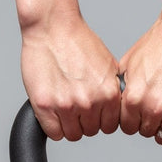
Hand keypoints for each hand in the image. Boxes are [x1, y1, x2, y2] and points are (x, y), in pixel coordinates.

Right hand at [21, 16, 120, 140]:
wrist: (53, 27)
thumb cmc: (77, 41)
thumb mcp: (108, 65)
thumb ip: (112, 89)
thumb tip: (116, 107)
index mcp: (108, 94)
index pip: (109, 126)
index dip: (100, 120)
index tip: (93, 114)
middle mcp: (90, 102)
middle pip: (91, 131)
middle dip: (84, 121)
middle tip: (76, 106)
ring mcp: (67, 105)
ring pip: (73, 134)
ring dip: (69, 124)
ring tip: (64, 107)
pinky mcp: (45, 106)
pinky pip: (54, 133)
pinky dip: (53, 126)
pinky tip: (53, 111)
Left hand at [118, 17, 161, 148]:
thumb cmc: (161, 41)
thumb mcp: (128, 64)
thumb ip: (122, 89)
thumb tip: (116, 103)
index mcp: (133, 97)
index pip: (126, 126)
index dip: (132, 119)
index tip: (138, 113)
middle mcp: (154, 106)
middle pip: (145, 132)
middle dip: (147, 121)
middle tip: (155, 106)